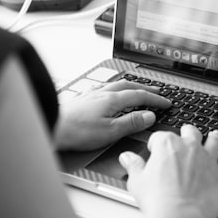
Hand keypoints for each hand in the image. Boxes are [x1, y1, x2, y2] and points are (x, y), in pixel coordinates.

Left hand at [54, 79, 170, 150]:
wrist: (51, 125)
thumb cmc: (76, 132)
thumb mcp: (110, 131)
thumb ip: (131, 123)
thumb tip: (149, 116)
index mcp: (112, 99)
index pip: (140, 96)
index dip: (155, 99)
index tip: (166, 102)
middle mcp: (103, 92)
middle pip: (129, 86)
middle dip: (145, 89)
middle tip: (157, 92)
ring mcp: (92, 93)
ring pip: (116, 85)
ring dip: (130, 85)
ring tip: (137, 88)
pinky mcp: (82, 98)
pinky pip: (103, 87)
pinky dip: (114, 88)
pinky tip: (109, 91)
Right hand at [119, 124, 217, 217]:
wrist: (177, 217)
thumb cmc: (157, 200)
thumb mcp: (137, 180)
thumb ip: (133, 165)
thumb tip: (127, 157)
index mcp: (168, 144)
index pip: (161, 137)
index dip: (156, 144)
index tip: (154, 151)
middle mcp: (190, 147)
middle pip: (190, 132)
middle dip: (187, 133)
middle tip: (185, 136)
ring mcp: (207, 159)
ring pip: (214, 142)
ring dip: (215, 137)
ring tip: (216, 134)